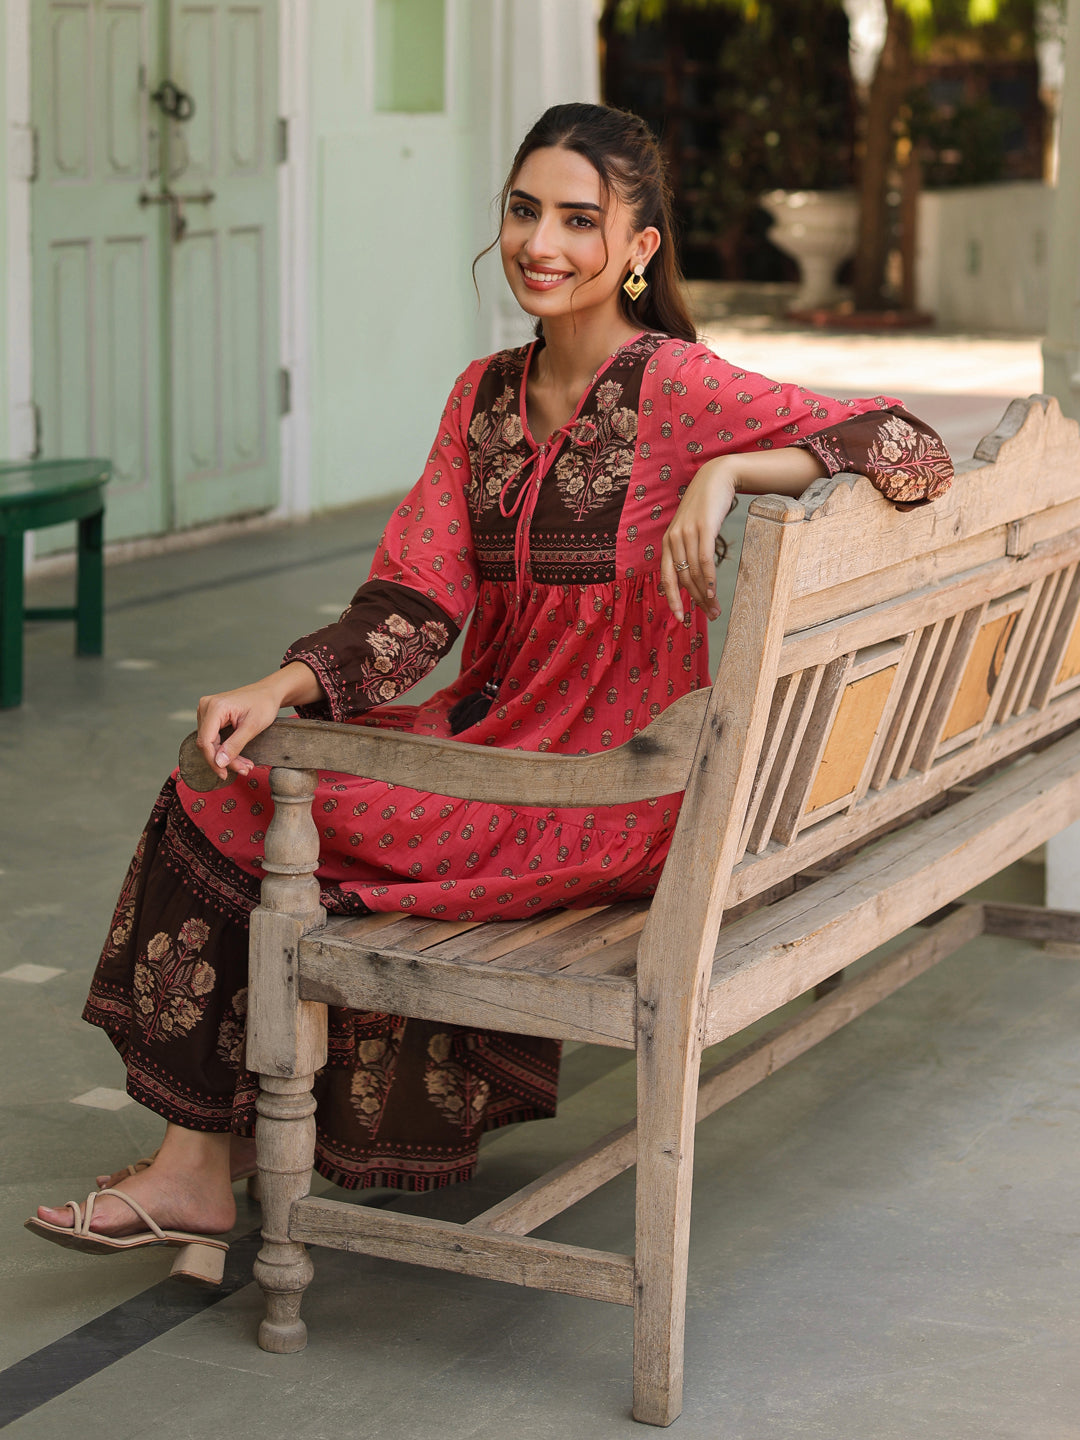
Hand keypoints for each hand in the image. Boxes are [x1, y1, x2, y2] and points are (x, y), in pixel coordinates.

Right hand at [195, 663, 317, 780]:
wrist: (269, 692)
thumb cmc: (264, 704)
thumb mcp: (253, 726)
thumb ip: (235, 745)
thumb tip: (219, 763)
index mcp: (216, 707)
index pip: (206, 741)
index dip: (213, 761)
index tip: (225, 774)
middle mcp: (206, 706)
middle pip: (207, 743)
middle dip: (224, 760)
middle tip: (244, 769)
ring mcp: (207, 710)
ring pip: (210, 742)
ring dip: (225, 757)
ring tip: (244, 764)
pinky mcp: (211, 715)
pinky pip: (213, 737)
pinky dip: (225, 749)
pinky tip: (238, 757)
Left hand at [661, 458, 736, 622]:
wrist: (715, 479)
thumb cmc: (704, 508)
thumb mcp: (691, 530)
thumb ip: (688, 550)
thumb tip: (695, 577)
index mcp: (668, 543)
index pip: (667, 578)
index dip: (672, 599)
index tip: (680, 618)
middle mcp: (673, 540)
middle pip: (683, 579)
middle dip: (696, 601)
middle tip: (710, 616)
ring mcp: (687, 533)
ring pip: (694, 572)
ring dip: (705, 595)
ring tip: (716, 609)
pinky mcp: (703, 528)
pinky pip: (704, 559)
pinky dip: (709, 578)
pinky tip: (714, 591)